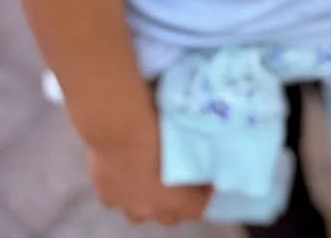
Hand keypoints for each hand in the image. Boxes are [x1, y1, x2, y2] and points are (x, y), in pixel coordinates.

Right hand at [87, 123, 210, 226]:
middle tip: (182, 180)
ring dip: (148, 201)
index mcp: (176, 201)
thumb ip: (195, 158)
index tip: (208, 177)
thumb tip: (204, 156)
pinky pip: (116, 199)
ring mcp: (125, 204)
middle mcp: (150, 210)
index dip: (205, 193)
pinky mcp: (105, 194)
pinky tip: (125, 174)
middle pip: (170, 217)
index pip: (198, 208)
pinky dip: (123, 191)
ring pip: (139, 213)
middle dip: (177, 203)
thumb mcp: (187, 144)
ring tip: (152, 178)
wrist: (120, 129)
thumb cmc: (160, 132)